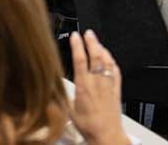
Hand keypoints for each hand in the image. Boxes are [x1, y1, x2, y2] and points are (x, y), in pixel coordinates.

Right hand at [70, 30, 127, 144]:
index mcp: (84, 86)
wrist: (107, 135)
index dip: (77, 45)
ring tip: (98, 42)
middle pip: (95, 56)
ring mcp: (108, 85)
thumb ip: (62, 97)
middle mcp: (97, 83)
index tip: (75, 36)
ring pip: (107, 61)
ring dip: (102, 49)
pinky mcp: (116, 90)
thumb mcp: (69, 111)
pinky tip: (110, 59)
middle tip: (88, 33)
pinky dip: (112, 62)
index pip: (80, 60)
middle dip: (91, 41)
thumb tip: (51, 90)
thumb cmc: (89, 127)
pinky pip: (116, 71)